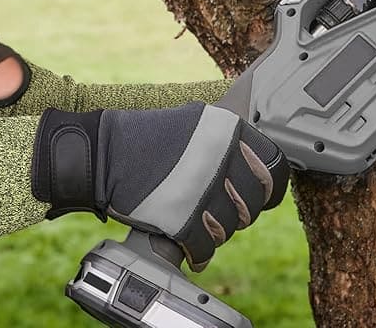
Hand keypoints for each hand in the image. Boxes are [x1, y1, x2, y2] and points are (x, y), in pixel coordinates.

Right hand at [32, 103, 288, 270]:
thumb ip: (229, 142)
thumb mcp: (194, 122)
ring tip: (196, 223)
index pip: (275, 169)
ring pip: (228, 229)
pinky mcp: (181, 219)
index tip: (259, 196)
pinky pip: (204, 247)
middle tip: (217, 210)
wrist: (100, 155)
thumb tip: (263, 168)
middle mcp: (220, 157)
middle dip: (236, 213)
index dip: (268, 189)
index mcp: (228, 130)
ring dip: (214, 232)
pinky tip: (190, 248)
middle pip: (251, 204)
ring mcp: (201, 190)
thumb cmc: (144, 139)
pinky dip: (198, 253)